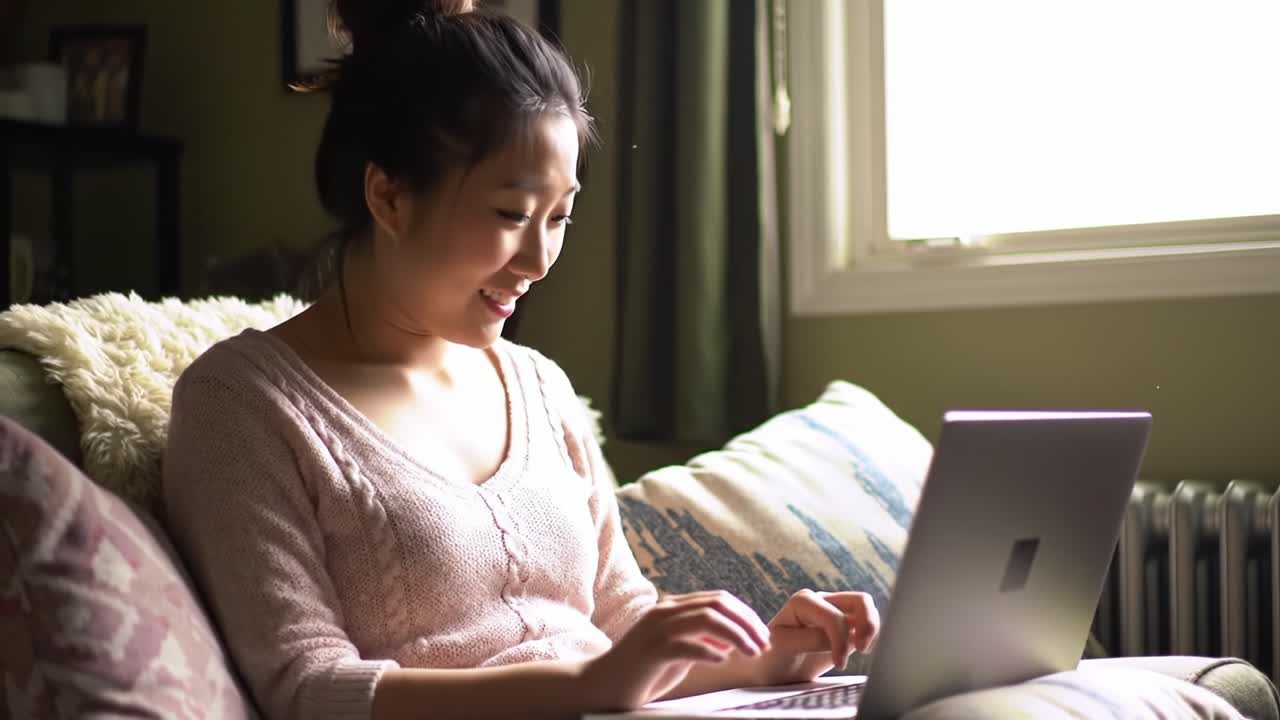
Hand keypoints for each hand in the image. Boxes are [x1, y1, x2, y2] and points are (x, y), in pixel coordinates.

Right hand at [579, 591, 771, 710]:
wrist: (600, 686)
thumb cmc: (641, 671)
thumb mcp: (677, 653)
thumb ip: (701, 643)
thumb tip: (731, 643)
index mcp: (672, 608)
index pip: (718, 599)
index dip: (745, 614)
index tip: (762, 635)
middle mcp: (664, 612)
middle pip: (717, 604)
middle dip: (747, 623)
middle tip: (763, 644)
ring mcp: (656, 630)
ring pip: (706, 619)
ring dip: (736, 635)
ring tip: (751, 653)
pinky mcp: (650, 651)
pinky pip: (686, 644)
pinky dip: (709, 651)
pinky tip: (721, 662)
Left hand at [756, 589, 880, 685]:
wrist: (769, 668)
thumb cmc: (771, 655)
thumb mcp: (784, 647)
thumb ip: (811, 639)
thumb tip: (840, 637)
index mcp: (803, 602)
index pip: (834, 617)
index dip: (840, 640)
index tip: (839, 664)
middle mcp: (821, 602)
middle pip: (859, 601)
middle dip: (868, 624)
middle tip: (863, 649)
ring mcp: (834, 612)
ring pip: (867, 608)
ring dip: (872, 627)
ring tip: (864, 649)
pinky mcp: (844, 627)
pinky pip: (867, 623)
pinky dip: (872, 635)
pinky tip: (861, 650)